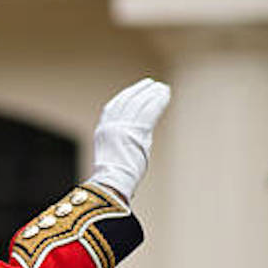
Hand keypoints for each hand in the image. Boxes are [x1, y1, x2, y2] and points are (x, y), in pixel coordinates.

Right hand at [86, 78, 169, 201]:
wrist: (112, 184)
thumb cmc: (115, 178)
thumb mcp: (116, 154)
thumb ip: (127, 141)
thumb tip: (143, 136)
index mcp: (103, 130)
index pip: (114, 107)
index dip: (125, 96)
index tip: (136, 90)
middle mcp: (111, 125)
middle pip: (127, 101)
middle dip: (139, 91)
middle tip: (152, 84)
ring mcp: (123, 127)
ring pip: (139, 103)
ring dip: (151, 93)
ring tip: (162, 88)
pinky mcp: (137, 131)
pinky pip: (150, 110)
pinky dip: (159, 100)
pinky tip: (165, 94)